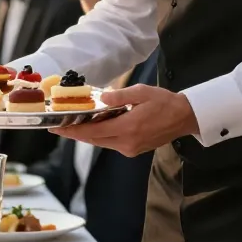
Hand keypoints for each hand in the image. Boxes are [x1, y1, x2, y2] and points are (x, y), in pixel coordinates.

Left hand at [48, 85, 199, 156]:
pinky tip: (92, 127)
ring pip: (101, 142)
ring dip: (86, 135)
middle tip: (58, 127)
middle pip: (93, 140)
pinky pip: (110, 143)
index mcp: (128, 128)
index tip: (56, 129)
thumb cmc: (164, 102)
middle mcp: (127, 142)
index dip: (72, 131)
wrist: (184, 117)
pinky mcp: (133, 149)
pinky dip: (99, 135)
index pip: (92, 132)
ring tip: (71, 126)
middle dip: (74, 134)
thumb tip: (102, 99)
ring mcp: (130, 148)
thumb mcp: (141, 92)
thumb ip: (120, 96)